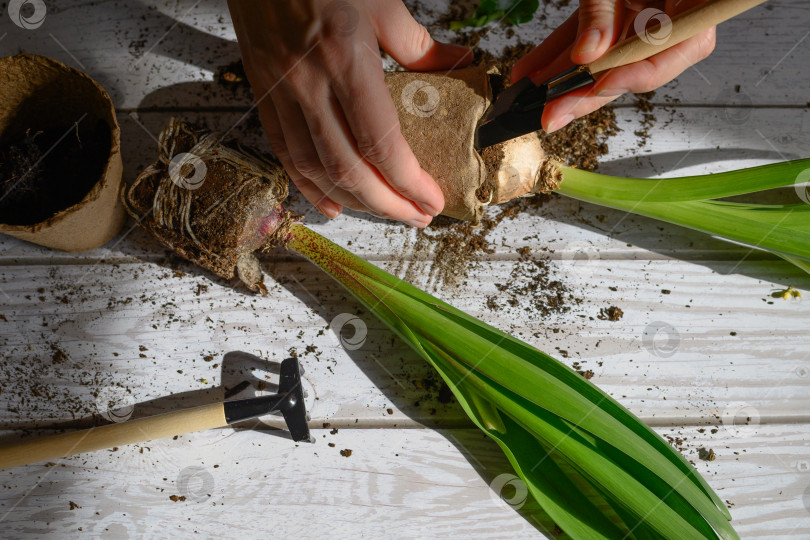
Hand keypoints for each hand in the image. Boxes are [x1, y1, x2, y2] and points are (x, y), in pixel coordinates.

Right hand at [227, 0, 472, 226]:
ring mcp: (281, 93)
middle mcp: (309, 84)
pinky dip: (308, 186)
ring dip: (354, 202)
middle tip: (418, 216)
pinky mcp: (262, 95)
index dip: (410, 182)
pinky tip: (332, 204)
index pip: (382, 143)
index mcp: (345, 59)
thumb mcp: (381, 1)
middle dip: (389, 204)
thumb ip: (418, 44)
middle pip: (350, 169)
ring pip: (315, 169)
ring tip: (385, 214)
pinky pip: (284, 153)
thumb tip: (454, 66)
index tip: (433, 200)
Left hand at [512, 0, 715, 132]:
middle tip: (550, 114)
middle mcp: (674, 12)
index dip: (637, 73)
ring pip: (604, 56)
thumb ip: (603, 11)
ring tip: (527, 93)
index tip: (600, 85)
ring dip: (563, 76)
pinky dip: (559, 52)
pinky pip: (589, 36)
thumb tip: (588, 56)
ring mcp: (646, 13)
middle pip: (633, 64)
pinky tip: (530, 70)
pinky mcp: (618, 10)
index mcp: (696, 1)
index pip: (677, 50)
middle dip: (585, 91)